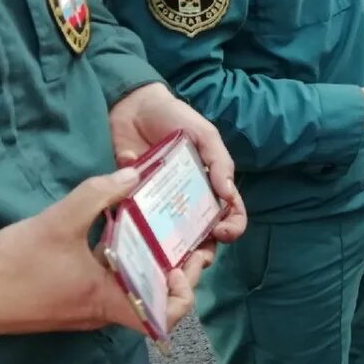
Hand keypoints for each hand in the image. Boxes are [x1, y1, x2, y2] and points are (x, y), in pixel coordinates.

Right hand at [0, 168, 209, 338]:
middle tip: (184, 235)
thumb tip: (134, 174)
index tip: (181, 263)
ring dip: (148, 262)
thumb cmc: (13, 266)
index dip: (182, 294)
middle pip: (154, 298)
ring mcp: (85, 308)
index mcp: (108, 302)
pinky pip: (108, 283)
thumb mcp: (59, 222)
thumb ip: (99, 194)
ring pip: (131, 289)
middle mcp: (102, 312)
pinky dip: (122, 261)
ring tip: (159, 227)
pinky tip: (119, 230)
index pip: (163, 318)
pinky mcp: (70, 300)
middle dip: (175, 268)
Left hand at [108, 83, 245, 243]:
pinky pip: (135, 225)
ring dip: (168, 253)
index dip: (231, 228)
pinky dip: (135, 230)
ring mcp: (159, 206)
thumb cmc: (175, 118)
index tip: (221, 231)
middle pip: (202, 238)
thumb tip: (229, 194)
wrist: (132, 107)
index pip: (230, 215)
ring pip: (169, 241)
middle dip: (200, 253)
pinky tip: (133, 229)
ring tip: (162, 255)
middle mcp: (187, 202)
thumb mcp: (205, 135)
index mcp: (210, 187)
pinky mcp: (131, 204)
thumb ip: (220, 161)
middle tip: (191, 256)